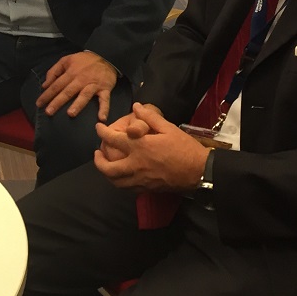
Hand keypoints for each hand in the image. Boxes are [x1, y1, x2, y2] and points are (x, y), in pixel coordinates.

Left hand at [36, 50, 117, 120]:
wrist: (106, 55)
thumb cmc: (84, 60)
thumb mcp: (66, 60)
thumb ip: (54, 71)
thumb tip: (44, 85)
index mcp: (71, 72)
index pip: (56, 85)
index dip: (47, 94)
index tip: (39, 104)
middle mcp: (81, 80)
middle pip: (68, 92)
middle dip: (58, 102)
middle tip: (48, 112)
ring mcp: (93, 85)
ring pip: (84, 95)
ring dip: (78, 104)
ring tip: (71, 114)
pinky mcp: (105, 89)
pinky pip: (105, 100)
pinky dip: (104, 109)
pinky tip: (101, 118)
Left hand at [93, 103, 208, 191]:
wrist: (199, 171)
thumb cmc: (184, 148)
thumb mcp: (168, 128)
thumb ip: (150, 117)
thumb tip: (136, 106)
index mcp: (140, 147)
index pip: (113, 139)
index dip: (102, 132)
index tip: (98, 127)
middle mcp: (136, 165)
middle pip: (108, 168)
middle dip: (98, 161)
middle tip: (97, 152)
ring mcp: (140, 180)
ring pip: (115, 181)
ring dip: (107, 173)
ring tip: (106, 165)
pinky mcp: (147, 189)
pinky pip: (127, 188)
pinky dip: (119, 182)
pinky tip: (121, 175)